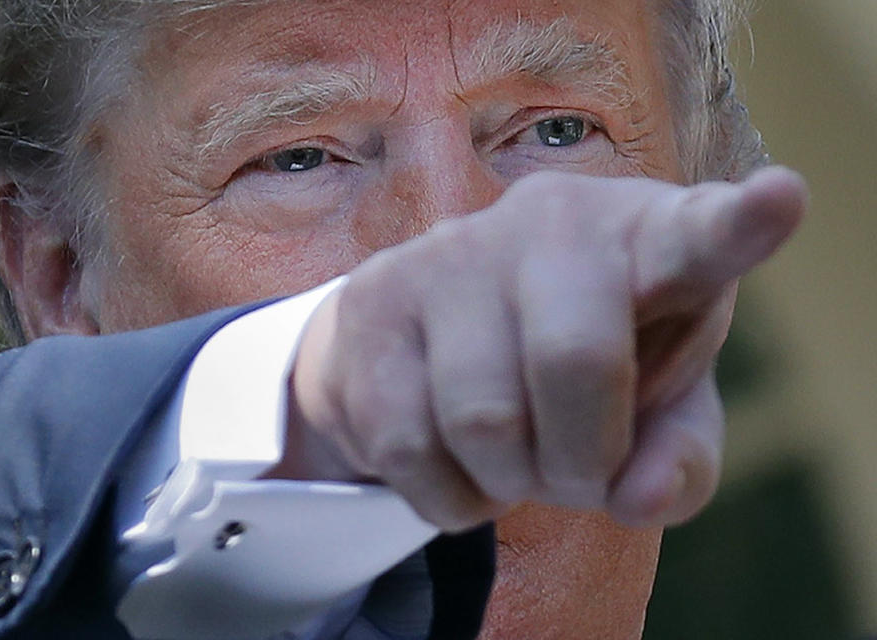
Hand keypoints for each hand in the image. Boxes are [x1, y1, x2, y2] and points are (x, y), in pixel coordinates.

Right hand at [279, 167, 805, 531]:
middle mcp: (545, 221)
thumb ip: (678, 456)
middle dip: (579, 461)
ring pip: (482, 419)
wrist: (430, 336)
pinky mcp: (370, 300)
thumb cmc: (574, 366)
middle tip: (576, 473)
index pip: (697, 234)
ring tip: (512, 461)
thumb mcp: (653, 410)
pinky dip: (447, 494)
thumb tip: (637, 498)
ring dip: (508, 482)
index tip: (778, 202)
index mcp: (644, 236)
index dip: (740, 224)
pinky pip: (406, 445)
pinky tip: (458, 464)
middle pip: (574, 363)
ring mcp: (446, 252)